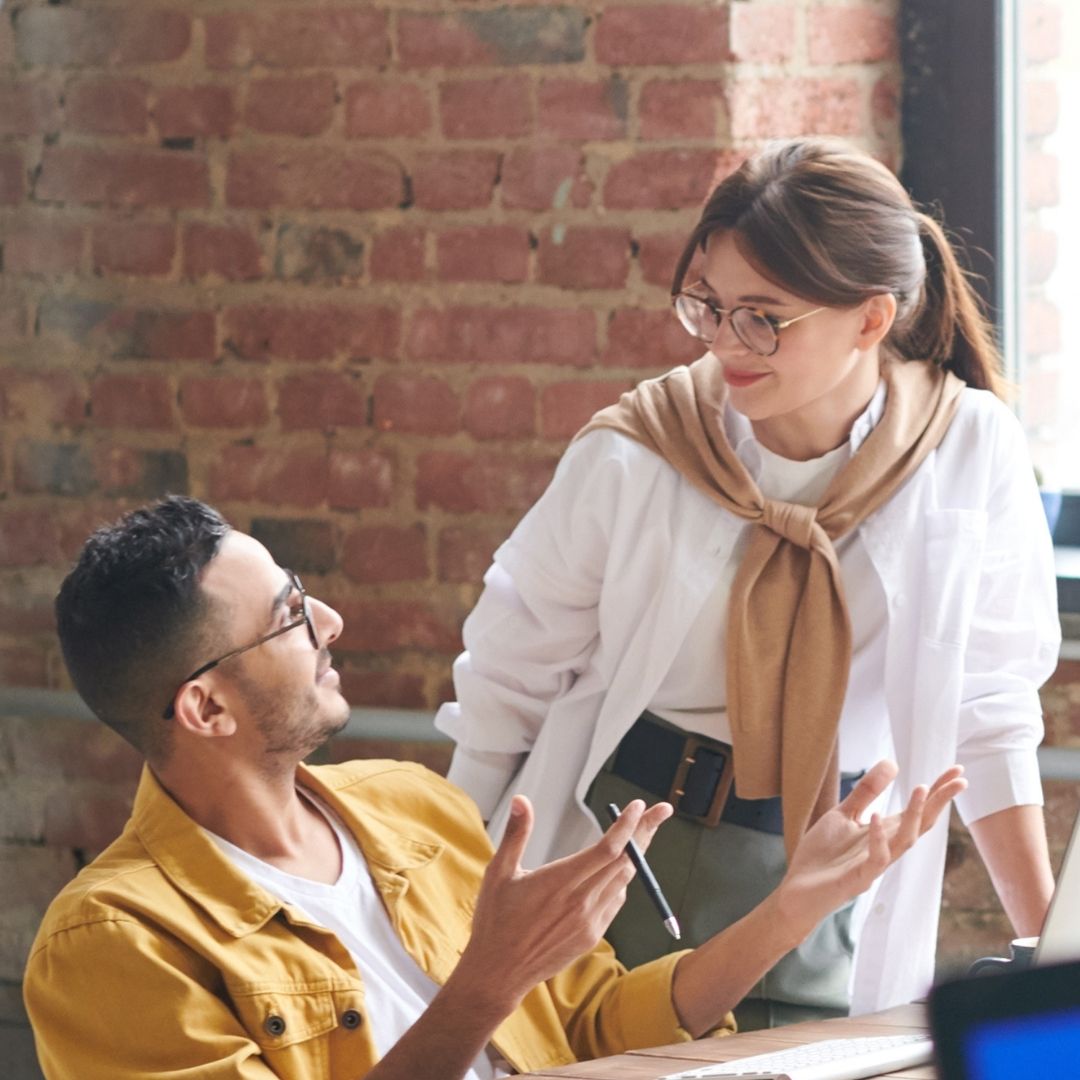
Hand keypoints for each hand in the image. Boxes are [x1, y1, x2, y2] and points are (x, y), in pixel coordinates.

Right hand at [454, 795, 672, 1012]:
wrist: (500, 972)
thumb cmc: (495, 920)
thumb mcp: (499, 872)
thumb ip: (516, 834)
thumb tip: (522, 800)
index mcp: (560, 882)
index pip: (607, 849)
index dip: (627, 826)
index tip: (638, 805)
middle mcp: (581, 902)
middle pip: (626, 861)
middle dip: (645, 831)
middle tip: (661, 810)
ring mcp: (590, 922)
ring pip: (624, 880)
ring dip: (636, 854)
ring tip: (642, 833)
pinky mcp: (592, 936)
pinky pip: (615, 901)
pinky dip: (621, 880)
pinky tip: (616, 870)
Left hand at [777, 761, 966, 931]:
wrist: (796, 891)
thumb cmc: (822, 855)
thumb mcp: (843, 815)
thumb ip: (866, 792)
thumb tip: (893, 762)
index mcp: (883, 833)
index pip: (917, 811)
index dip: (937, 792)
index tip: (957, 771)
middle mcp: (885, 849)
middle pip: (920, 825)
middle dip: (939, 803)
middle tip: (960, 781)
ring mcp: (873, 865)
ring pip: (904, 841)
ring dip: (914, 815)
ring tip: (923, 788)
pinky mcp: (857, 879)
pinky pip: (875, 860)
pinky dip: (878, 839)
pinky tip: (876, 817)